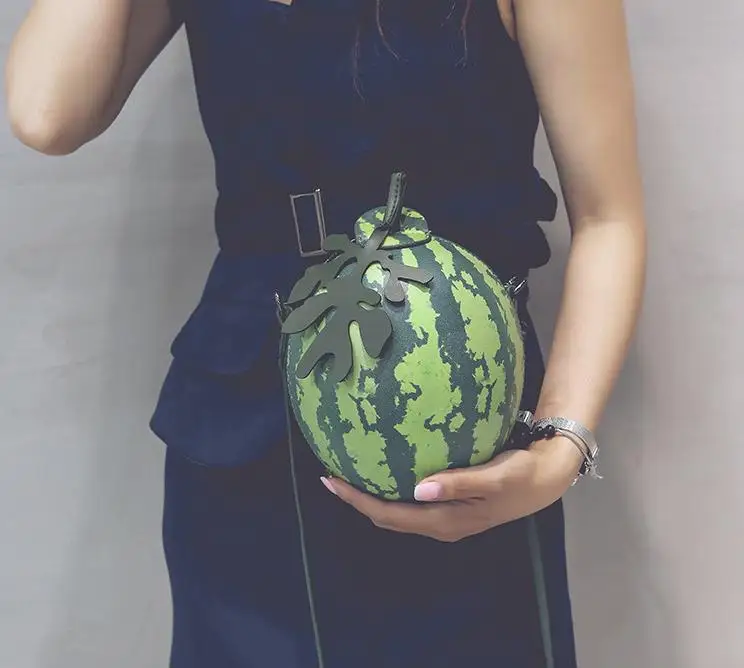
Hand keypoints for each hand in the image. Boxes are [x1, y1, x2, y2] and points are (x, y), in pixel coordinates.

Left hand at [321, 437, 583, 542]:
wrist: (547, 478)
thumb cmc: (522, 475)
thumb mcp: (495, 477)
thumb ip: (458, 483)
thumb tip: (417, 489)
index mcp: (446, 521)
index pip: (390, 514)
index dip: (358, 500)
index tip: (331, 481)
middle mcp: (440, 523)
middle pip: (387, 516)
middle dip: (357, 499)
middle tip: (330, 476)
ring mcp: (445, 516)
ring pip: (398, 511)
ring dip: (372, 496)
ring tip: (350, 472)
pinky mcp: (451, 504)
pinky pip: (411, 501)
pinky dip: (391, 489)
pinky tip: (386, 467)